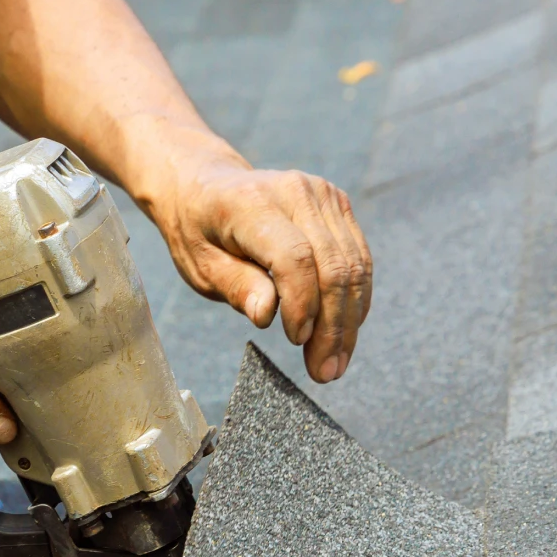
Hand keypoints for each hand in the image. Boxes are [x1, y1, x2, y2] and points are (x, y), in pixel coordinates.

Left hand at [140, 136, 372, 382]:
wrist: (205, 184)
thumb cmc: (198, 231)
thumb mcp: (199, 266)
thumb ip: (235, 286)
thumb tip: (266, 314)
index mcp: (252, 203)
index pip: (295, 257)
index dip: (302, 303)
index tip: (296, 341)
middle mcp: (296, 191)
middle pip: (332, 265)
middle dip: (333, 326)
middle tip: (325, 372)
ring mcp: (323, 195)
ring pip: (354, 265)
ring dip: (349, 321)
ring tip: (335, 363)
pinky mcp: (338, 204)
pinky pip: (359, 258)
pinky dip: (355, 299)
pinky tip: (343, 333)